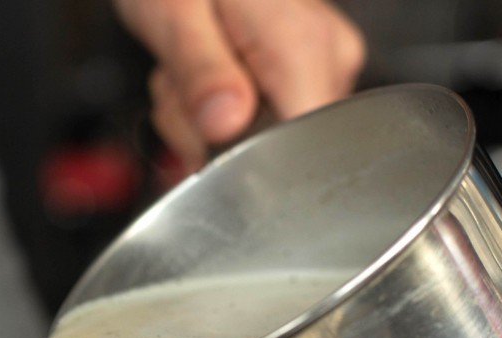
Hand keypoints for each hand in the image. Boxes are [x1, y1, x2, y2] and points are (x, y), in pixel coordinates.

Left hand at [114, 0, 365, 170]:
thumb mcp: (173, 13)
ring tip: (189, 75)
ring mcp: (322, 71)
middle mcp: (329, 60)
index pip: (297, 150)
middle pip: (274, 152)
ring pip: (259, 145)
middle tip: (181, 88)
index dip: (241, 158)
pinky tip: (205, 80)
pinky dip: (216, 116)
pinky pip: (257, 127)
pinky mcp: (302, 81)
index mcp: (305, 43)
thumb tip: (227, 123)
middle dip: (211, 137)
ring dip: (204, 125)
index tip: (202, 128)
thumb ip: (200, 70)